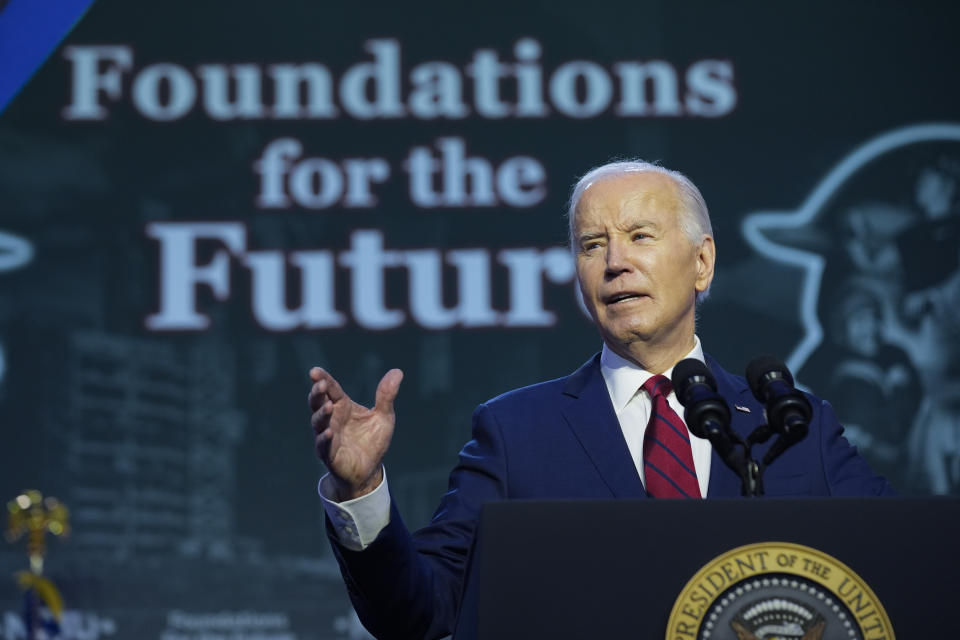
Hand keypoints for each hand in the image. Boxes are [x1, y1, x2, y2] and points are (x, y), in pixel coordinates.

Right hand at [308, 367, 403, 500]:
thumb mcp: (383, 416)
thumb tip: (398, 371)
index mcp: (342, 406)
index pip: (331, 389)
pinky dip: (324, 439)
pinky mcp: (329, 454)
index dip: (323, 379)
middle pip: (318, 402)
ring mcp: (327, 436)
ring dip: (321, 414)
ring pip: (318, 423)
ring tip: (329, 406)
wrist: (369, 470)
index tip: (315, 371)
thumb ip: (386, 395)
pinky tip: (329, 433)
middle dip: (317, 393)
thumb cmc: (372, 441)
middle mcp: (331, 419)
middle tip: (320, 384)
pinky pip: (323, 446)